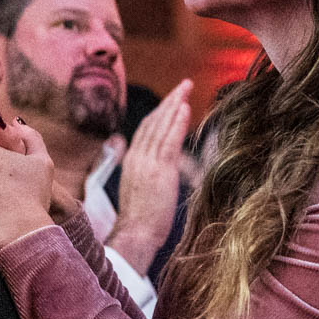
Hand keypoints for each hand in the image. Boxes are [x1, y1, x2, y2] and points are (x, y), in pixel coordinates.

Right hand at [107, 79, 192, 274]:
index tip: (172, 101)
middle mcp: (137, 157)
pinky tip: (185, 108)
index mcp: (132, 161)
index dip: (160, 113)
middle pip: (153, 121)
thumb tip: (159, 168)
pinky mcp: (159, 170)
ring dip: (175, 104)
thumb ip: (147, 173)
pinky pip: (169, 141)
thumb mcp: (140, 190)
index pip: (146, 130)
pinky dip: (177, 122)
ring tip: (186, 88)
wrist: (135, 234)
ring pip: (161, 126)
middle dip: (169, 101)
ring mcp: (147, 162)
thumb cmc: (140, 221)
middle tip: (184, 85)